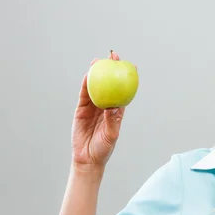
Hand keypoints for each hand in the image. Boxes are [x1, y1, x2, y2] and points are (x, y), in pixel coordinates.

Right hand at [70, 51, 125, 169]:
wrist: (87, 158)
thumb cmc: (103, 149)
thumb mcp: (111, 135)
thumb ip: (111, 121)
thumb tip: (112, 107)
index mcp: (117, 112)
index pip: (124, 92)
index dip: (128, 79)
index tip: (133, 66)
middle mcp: (106, 107)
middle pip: (109, 85)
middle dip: (111, 70)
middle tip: (113, 57)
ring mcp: (93, 108)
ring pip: (96, 87)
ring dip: (97, 74)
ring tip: (98, 61)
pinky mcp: (81, 110)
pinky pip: (84, 95)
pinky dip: (85, 85)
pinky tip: (87, 75)